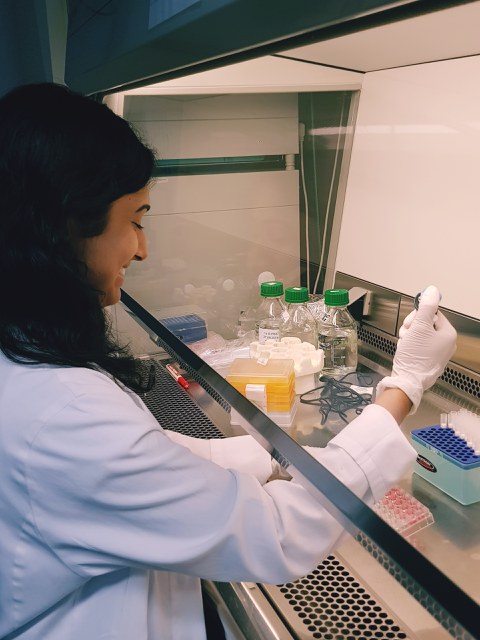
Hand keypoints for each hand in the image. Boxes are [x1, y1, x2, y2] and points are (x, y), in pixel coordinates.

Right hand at [376, 285, 456, 412]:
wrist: (407, 380)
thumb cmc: (415, 357)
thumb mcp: (419, 326)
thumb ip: (426, 307)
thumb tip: (432, 291)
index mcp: (448, 334)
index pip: (432, 313)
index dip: (418, 316)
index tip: (412, 322)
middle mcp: (446, 343)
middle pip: (424, 323)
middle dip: (412, 327)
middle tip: (407, 334)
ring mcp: (437, 352)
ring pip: (418, 333)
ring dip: (408, 336)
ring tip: (406, 344)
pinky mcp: (428, 359)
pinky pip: (417, 344)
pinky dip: (409, 345)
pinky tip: (406, 350)